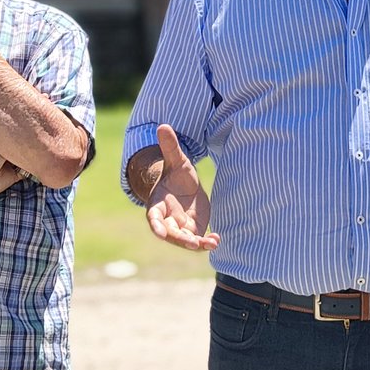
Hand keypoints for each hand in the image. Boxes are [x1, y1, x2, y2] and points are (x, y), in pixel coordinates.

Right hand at [146, 124, 219, 251]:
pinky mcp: (193, 230)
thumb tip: (163, 125)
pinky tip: (217, 240)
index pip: (153, 217)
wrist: (185, 186)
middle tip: (192, 243)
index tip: (160, 233)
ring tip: (211, 243)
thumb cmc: (176, 174)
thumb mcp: (176, 160)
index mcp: (157, 204)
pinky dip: (206, 242)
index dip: (156, 225)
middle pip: (170, 233)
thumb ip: (170, 147)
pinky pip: (198, 240)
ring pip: (185, 240)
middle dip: (180, 239)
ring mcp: (180, 227)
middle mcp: (167, 220)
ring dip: (195, 244)